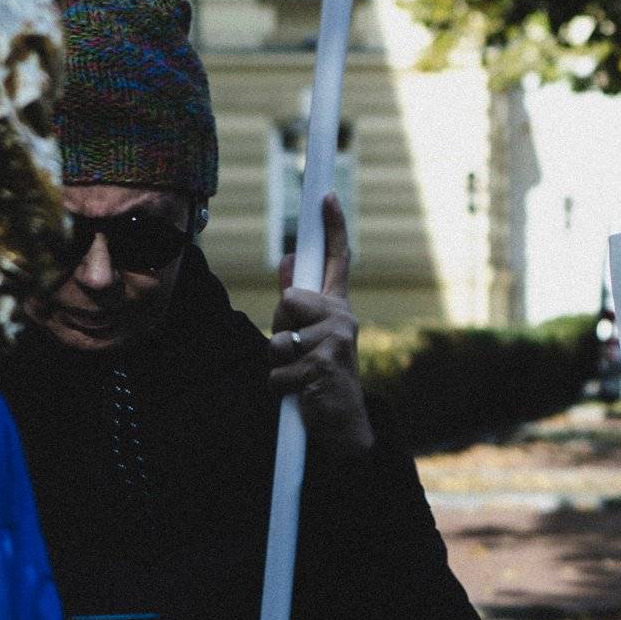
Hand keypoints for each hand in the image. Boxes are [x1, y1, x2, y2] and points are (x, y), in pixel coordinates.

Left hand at [271, 192, 373, 460]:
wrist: (342, 425)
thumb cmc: (321, 377)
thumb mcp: (309, 336)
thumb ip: (297, 302)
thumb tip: (285, 261)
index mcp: (337, 308)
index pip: (336, 260)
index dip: (332, 226)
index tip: (326, 194)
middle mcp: (343, 318)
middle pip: (289, 300)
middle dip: (279, 327)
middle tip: (297, 353)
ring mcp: (337, 340)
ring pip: (279, 337)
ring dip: (278, 363)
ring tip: (299, 375)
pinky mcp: (325, 364)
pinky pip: (278, 369)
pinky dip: (280, 387)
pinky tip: (301, 393)